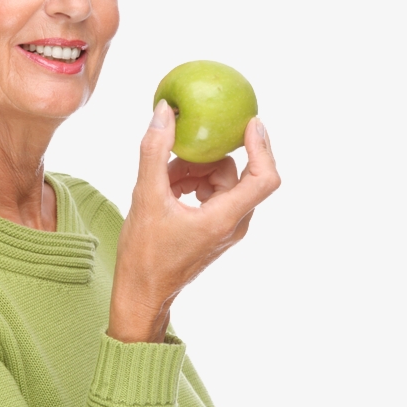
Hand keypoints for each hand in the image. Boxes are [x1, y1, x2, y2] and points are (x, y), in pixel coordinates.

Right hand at [108, 105, 280, 343]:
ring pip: (223, 184)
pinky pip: (213, 197)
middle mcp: (234, 224)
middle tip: (177, 152)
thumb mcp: (145, 198)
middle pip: (238, 175)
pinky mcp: (214, 232)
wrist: (142, 295)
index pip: (264, 176)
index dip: (262, 146)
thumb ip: (155, 151)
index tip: (249, 121)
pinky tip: (166, 189)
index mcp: (225, 218)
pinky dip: (192, 186)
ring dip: (195, 173)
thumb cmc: (145, 255)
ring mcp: (226, 230)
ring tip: (163, 177)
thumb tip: (165, 111)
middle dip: (207, 159)